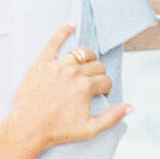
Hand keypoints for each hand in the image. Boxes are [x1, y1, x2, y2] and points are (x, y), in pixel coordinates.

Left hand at [5, 25, 129, 153]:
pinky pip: (54, 42)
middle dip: (98, 76)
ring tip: (85, 68)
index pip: (105, 80)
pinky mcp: (41, 63)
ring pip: (80, 53)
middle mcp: (73, 73)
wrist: (28, 129)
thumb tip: (131, 107)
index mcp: (85, 87)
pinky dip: (63, 32)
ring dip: (87, 59)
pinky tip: (70, 27)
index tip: (100, 95)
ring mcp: (56, 66)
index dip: (105, 89)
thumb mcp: (89, 129)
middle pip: (96, 66)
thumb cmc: (58, 131)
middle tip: (91, 86)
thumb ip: (112, 117)